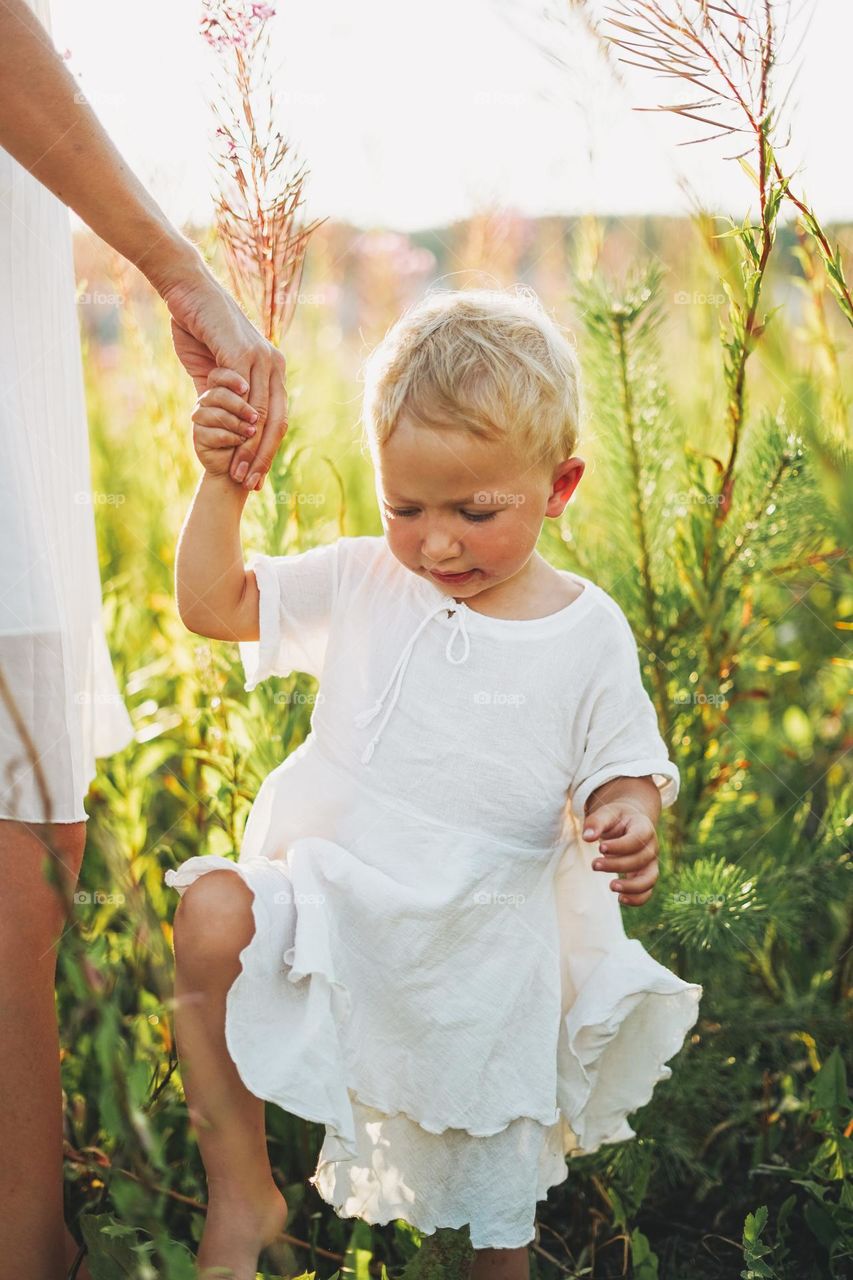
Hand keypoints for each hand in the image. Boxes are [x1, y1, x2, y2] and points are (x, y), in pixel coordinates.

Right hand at [156, 260, 288, 491]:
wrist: (187, 291)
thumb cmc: (198, 326)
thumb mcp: (212, 367)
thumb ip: (222, 392)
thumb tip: (224, 416)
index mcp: (271, 369)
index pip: (276, 419)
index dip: (266, 451)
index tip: (254, 476)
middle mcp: (273, 364)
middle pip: (276, 422)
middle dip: (263, 457)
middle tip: (251, 485)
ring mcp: (261, 358)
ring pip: (263, 414)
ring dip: (251, 447)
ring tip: (239, 472)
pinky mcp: (243, 353)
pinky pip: (246, 396)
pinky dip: (241, 422)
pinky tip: (234, 442)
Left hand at [582, 803, 659, 906]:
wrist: (630, 822)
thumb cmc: (616, 818)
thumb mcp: (606, 813)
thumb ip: (596, 822)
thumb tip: (587, 837)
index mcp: (643, 827)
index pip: (636, 840)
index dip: (619, 846)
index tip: (600, 848)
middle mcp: (651, 846)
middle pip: (639, 860)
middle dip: (616, 865)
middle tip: (594, 865)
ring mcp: (651, 863)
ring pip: (649, 879)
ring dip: (631, 886)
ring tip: (611, 886)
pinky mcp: (646, 875)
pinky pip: (647, 891)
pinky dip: (637, 899)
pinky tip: (620, 899)